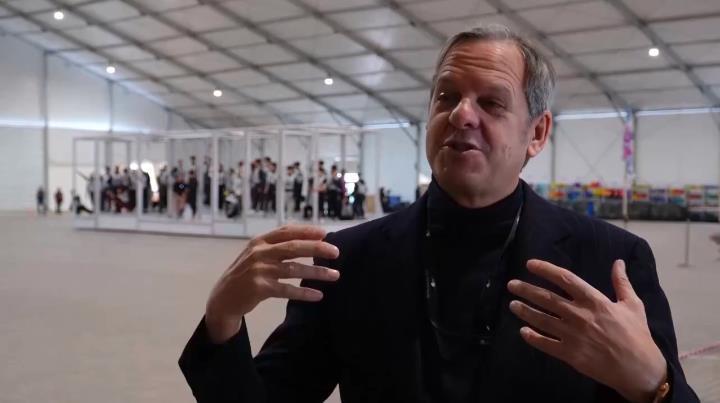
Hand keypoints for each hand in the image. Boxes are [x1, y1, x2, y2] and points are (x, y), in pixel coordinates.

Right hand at [205, 225, 339, 343]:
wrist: (223, 298)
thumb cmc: (245, 274)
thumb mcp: (256, 254)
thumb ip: (275, 246)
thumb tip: (308, 239)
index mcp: (259, 241)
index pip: (287, 231)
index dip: (307, 231)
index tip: (325, 233)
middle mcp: (259, 253)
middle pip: (294, 247)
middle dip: (317, 248)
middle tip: (336, 252)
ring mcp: (259, 270)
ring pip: (294, 269)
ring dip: (317, 272)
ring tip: (334, 276)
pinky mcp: (259, 288)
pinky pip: (287, 289)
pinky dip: (304, 292)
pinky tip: (318, 295)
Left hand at [507, 259, 666, 402]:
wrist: (639, 368)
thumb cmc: (637, 335)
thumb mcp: (633, 305)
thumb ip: (621, 282)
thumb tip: (618, 262)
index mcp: (594, 301)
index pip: (565, 279)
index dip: (546, 269)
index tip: (530, 264)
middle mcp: (579, 315)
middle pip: (546, 298)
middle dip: (526, 290)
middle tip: (512, 285)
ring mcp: (572, 335)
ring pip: (542, 319)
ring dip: (525, 311)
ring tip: (512, 305)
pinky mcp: (570, 354)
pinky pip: (546, 343)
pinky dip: (532, 337)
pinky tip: (523, 331)